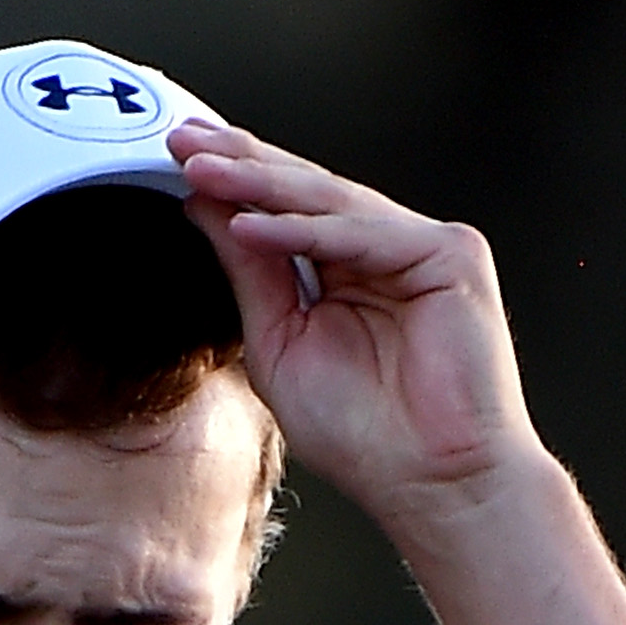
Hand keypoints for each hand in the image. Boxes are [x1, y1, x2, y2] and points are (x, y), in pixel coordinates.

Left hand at [170, 121, 548, 539]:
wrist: (432, 484)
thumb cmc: (364, 435)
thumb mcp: (279, 344)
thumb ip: (250, 274)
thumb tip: (204, 207)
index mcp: (348, 269)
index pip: (285, 209)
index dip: (232, 182)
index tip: (174, 157)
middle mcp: (387, 249)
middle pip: (306, 191)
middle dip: (240, 164)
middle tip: (179, 140)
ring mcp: (424, 247)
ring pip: (332, 202)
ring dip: (260, 185)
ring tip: (200, 170)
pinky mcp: (451, 256)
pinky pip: (363, 234)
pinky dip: (304, 231)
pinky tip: (249, 224)